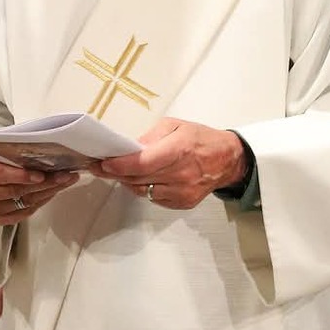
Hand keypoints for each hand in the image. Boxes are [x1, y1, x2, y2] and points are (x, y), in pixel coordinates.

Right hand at [0, 155, 78, 224]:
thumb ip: (10, 155)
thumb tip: (40, 153)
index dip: (21, 175)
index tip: (41, 174)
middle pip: (17, 190)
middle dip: (45, 182)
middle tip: (63, 175)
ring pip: (25, 201)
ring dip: (49, 191)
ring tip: (65, 181)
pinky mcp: (1, 220)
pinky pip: (27, 211)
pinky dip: (43, 200)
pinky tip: (53, 191)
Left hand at [94, 118, 246, 210]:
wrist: (227, 160)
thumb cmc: (201, 140)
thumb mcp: (175, 126)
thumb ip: (150, 137)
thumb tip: (128, 148)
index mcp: (178, 150)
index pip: (142, 163)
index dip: (119, 165)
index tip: (104, 163)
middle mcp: (180, 174)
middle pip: (138, 179)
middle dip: (116, 173)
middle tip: (101, 166)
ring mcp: (182, 191)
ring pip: (142, 191)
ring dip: (129, 182)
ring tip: (121, 172)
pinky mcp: (182, 203)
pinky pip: (153, 198)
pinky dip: (144, 189)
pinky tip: (144, 179)